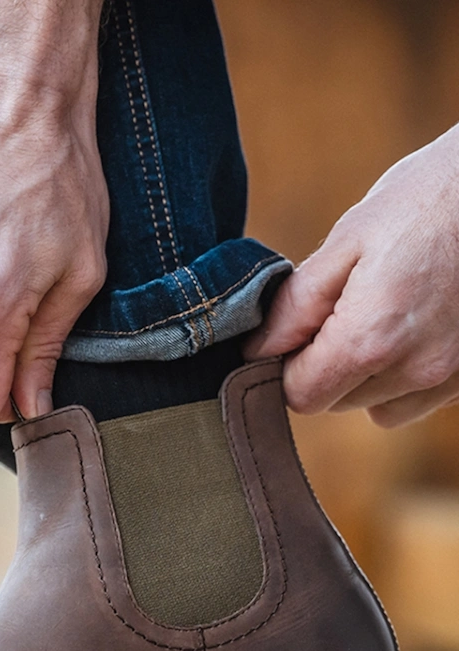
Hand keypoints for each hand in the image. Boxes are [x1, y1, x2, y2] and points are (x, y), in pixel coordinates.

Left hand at [245, 125, 458, 426]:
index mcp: (371, 339)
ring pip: (375, 407)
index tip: (297, 329)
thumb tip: (256, 351)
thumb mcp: (349, 240)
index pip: (300, 396)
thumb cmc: (427, 199)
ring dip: (364, 375)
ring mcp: (449, 378)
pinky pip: (416, 400)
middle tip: (343, 307)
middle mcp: (414, 370)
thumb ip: (296, 305)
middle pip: (336, 402)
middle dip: (325, 366)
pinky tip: (413, 325)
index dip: (286, 366)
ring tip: (383, 312)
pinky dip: (402, 375)